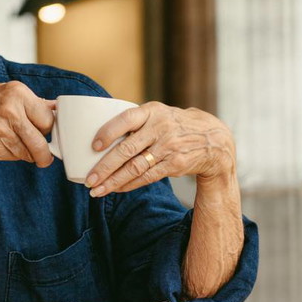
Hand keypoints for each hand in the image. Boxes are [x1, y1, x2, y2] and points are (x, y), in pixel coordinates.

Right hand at [0, 82, 55, 166]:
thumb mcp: (7, 92)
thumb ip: (33, 101)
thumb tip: (57, 108)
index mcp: (17, 93)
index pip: (48, 120)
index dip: (47, 128)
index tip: (45, 132)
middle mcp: (10, 111)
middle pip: (40, 142)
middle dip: (44, 154)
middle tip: (45, 157)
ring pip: (26, 153)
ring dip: (25, 153)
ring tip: (13, 142)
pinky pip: (12, 158)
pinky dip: (11, 155)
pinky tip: (0, 144)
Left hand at [84, 102, 235, 195]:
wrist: (213, 139)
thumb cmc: (173, 126)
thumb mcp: (158, 114)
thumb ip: (135, 122)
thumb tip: (97, 139)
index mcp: (152, 111)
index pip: (126, 119)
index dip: (108, 132)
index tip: (93, 146)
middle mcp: (160, 127)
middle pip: (126, 149)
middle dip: (104, 167)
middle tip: (89, 180)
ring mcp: (169, 147)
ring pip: (135, 167)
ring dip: (113, 181)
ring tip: (97, 190)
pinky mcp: (175, 164)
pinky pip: (147, 177)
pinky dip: (129, 185)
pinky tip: (116, 189)